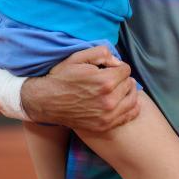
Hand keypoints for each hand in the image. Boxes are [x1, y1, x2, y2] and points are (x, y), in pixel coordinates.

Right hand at [21, 46, 138, 131]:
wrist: (45, 101)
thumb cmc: (62, 77)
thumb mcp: (79, 57)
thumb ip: (102, 53)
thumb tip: (117, 62)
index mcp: (105, 82)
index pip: (126, 70)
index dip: (117, 67)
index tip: (107, 70)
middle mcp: (109, 100)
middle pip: (130, 84)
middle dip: (121, 79)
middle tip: (110, 80)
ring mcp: (107, 116)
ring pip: (133, 99)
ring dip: (127, 92)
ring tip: (117, 89)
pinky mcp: (104, 126)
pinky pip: (129, 115)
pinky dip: (130, 107)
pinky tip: (122, 102)